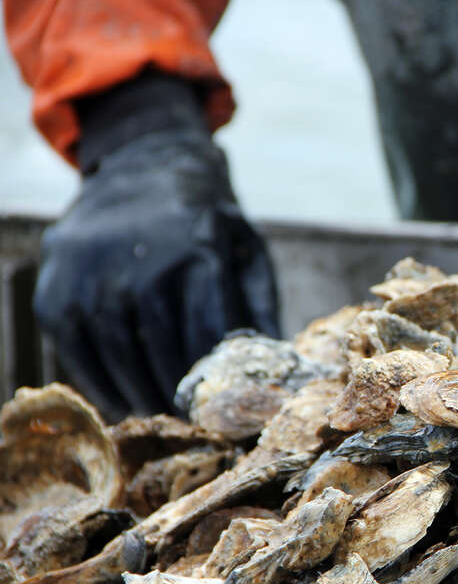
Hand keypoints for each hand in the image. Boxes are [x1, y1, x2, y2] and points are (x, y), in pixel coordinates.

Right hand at [33, 75, 278, 418]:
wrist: (143, 161)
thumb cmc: (206, 220)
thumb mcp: (247, 248)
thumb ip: (260, 306)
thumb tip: (273, 366)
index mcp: (200, 250)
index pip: (209, 332)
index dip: (217, 376)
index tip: (225, 407)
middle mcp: (142, 260)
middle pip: (163, 349)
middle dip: (180, 393)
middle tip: (192, 422)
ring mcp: (92, 272)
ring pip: (118, 354)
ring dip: (142, 394)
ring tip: (161, 414)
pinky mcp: (57, 285)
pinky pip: (77, 348)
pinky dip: (100, 381)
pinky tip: (124, 400)